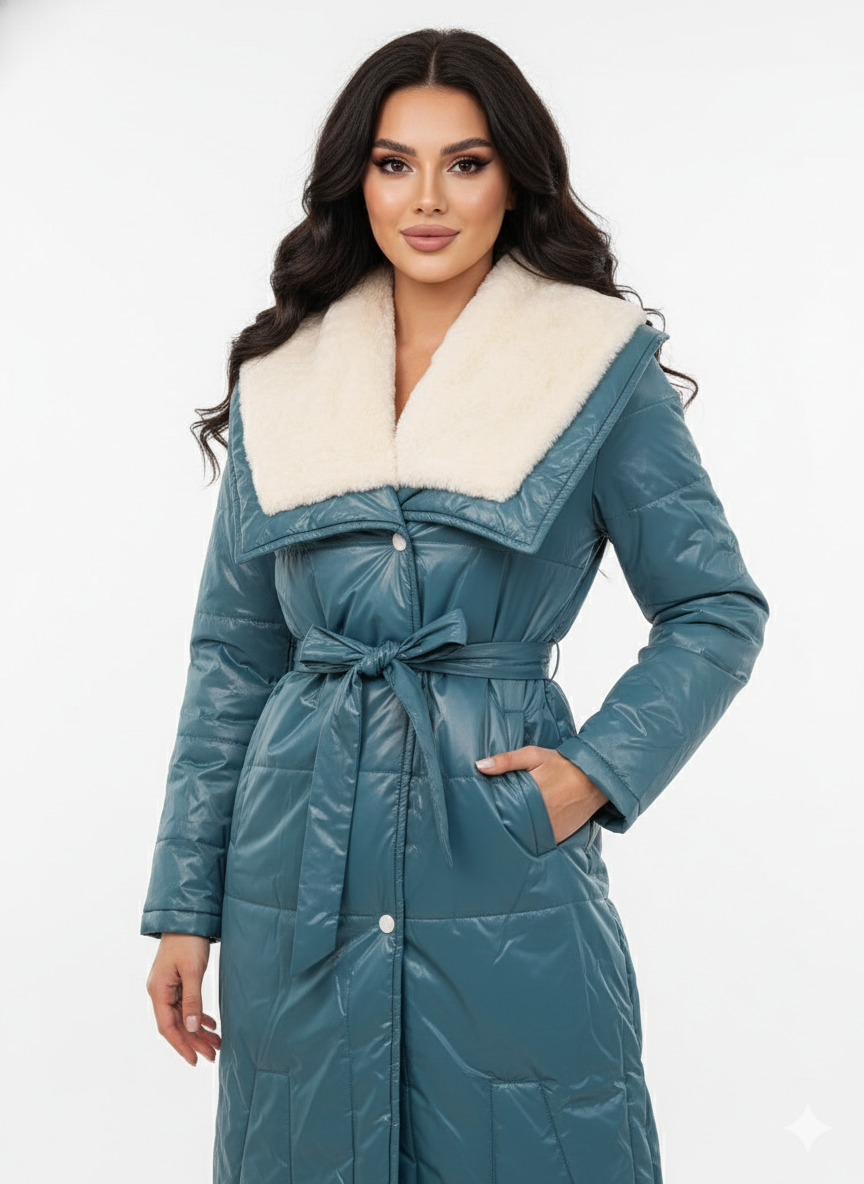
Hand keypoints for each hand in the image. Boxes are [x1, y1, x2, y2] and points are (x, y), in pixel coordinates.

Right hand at [146, 934, 221, 1066]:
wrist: (187, 918)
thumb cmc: (188, 941)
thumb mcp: (193, 971)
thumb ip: (192, 1000)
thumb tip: (193, 1028)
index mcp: (158, 991)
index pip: (168, 1027)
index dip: (181, 1045)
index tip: (195, 1060)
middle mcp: (160, 992)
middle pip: (176, 1024)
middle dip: (194, 1041)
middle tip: (213, 1055)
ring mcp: (168, 987)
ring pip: (183, 1016)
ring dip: (198, 1030)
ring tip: (216, 1043)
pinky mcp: (177, 981)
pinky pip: (186, 1005)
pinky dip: (198, 1015)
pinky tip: (211, 1024)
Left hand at [475, 745, 608, 843]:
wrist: (595, 778)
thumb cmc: (562, 764)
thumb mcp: (533, 755)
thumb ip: (506, 760)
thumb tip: (480, 766)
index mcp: (530, 797)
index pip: (502, 811)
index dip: (490, 813)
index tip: (479, 814)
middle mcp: (541, 817)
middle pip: (512, 827)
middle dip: (501, 825)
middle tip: (487, 823)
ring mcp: (550, 829)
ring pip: (525, 837)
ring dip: (516, 833)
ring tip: (505, 829)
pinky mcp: (559, 836)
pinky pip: (540, 842)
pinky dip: (532, 839)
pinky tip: (524, 832)